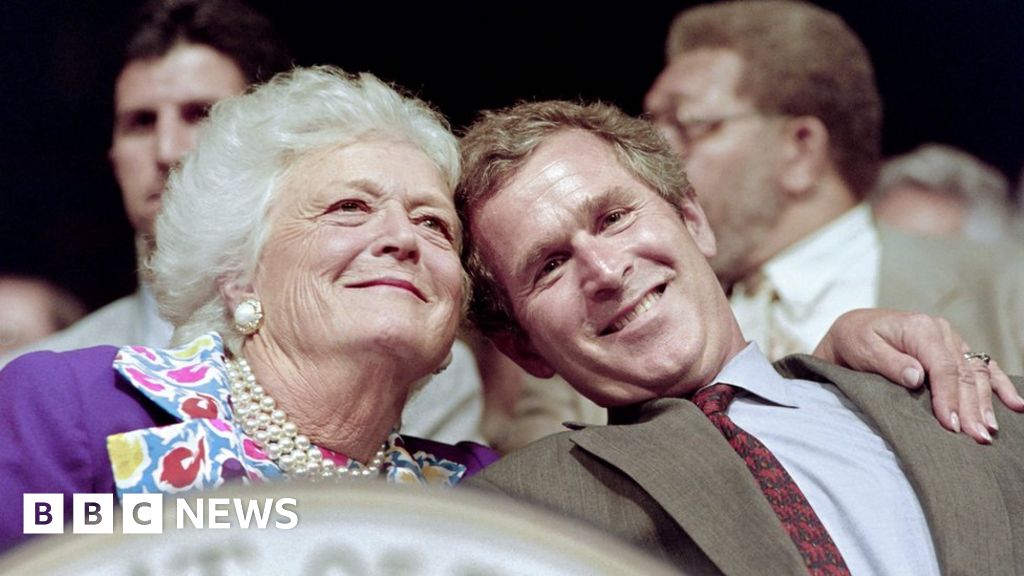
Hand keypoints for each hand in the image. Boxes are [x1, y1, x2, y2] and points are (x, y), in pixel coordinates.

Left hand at [813, 308, 1023, 443]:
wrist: (855, 329)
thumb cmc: (856, 340)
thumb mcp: (864, 348)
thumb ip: (890, 363)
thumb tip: (916, 377)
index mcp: (921, 328)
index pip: (942, 367)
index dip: (949, 397)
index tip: (951, 424)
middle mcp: (942, 332)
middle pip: (963, 374)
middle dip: (971, 408)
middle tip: (976, 437)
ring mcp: (953, 340)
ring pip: (977, 374)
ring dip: (985, 404)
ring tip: (989, 431)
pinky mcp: (957, 350)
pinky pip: (984, 367)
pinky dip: (1000, 386)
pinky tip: (1016, 405)